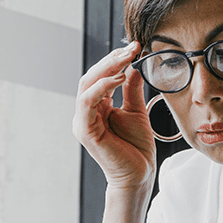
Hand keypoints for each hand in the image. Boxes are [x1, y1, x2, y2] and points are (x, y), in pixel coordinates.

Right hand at [72, 42, 155, 189]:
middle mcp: (86, 113)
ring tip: (127, 59)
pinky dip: (102, 87)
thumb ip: (132, 89)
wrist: (139, 175)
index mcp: (96, 107)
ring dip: (107, 68)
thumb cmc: (136, 148)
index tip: (135, 47)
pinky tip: (119, 78)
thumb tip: (134, 66)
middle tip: (132, 48)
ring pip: (87, 85)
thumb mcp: (136, 111)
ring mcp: (83, 122)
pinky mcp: (85, 131)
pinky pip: (87, 102)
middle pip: (91, 77)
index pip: (99, 77)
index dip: (115, 60)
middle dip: (112, 59)